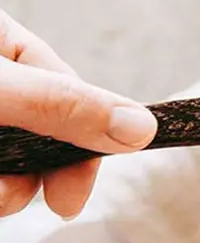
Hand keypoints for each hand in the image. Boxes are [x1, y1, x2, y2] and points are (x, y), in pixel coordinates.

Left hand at [0, 9, 156, 218]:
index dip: (78, 146)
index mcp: (4, 40)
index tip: (69, 202)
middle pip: (41, 128)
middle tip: (10, 200)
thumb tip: (141, 127)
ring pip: (12, 156)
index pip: (67, 90)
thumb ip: (61, 104)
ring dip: (3, 187)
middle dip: (33, 172)